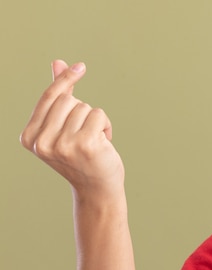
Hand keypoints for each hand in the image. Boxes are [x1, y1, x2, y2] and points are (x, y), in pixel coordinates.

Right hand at [20, 60, 124, 196]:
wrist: (98, 190)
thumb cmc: (81, 158)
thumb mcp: (64, 128)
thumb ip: (58, 97)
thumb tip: (57, 62)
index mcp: (29, 137)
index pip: (48, 98)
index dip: (65, 80)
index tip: (80, 66)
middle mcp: (42, 142)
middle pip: (67, 100)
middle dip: (81, 111)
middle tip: (85, 133)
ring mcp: (62, 144)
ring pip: (84, 108)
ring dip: (95, 121)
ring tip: (94, 141)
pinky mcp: (84, 145)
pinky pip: (98, 115)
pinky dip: (106, 125)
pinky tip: (104, 144)